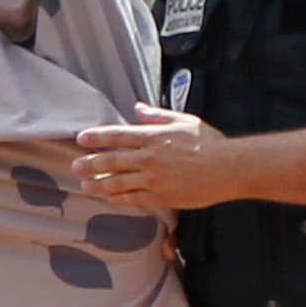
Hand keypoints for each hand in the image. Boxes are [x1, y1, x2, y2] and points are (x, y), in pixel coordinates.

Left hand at [73, 106, 232, 209]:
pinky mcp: (162, 196)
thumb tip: (137, 108)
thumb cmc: (210, 143)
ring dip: (99, 185)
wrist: (230, 168)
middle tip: (75, 167)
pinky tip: (109, 198)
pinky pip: (133, 198)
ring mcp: (154, 178)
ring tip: (85, 186)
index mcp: (155, 137)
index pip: (117, 136)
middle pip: (111, 161)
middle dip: (89, 165)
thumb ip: (158, 116)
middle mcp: (150, 157)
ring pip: (118, 182)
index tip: (80, 139)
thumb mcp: (185, 121)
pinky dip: (118, 198)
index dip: (96, 138)